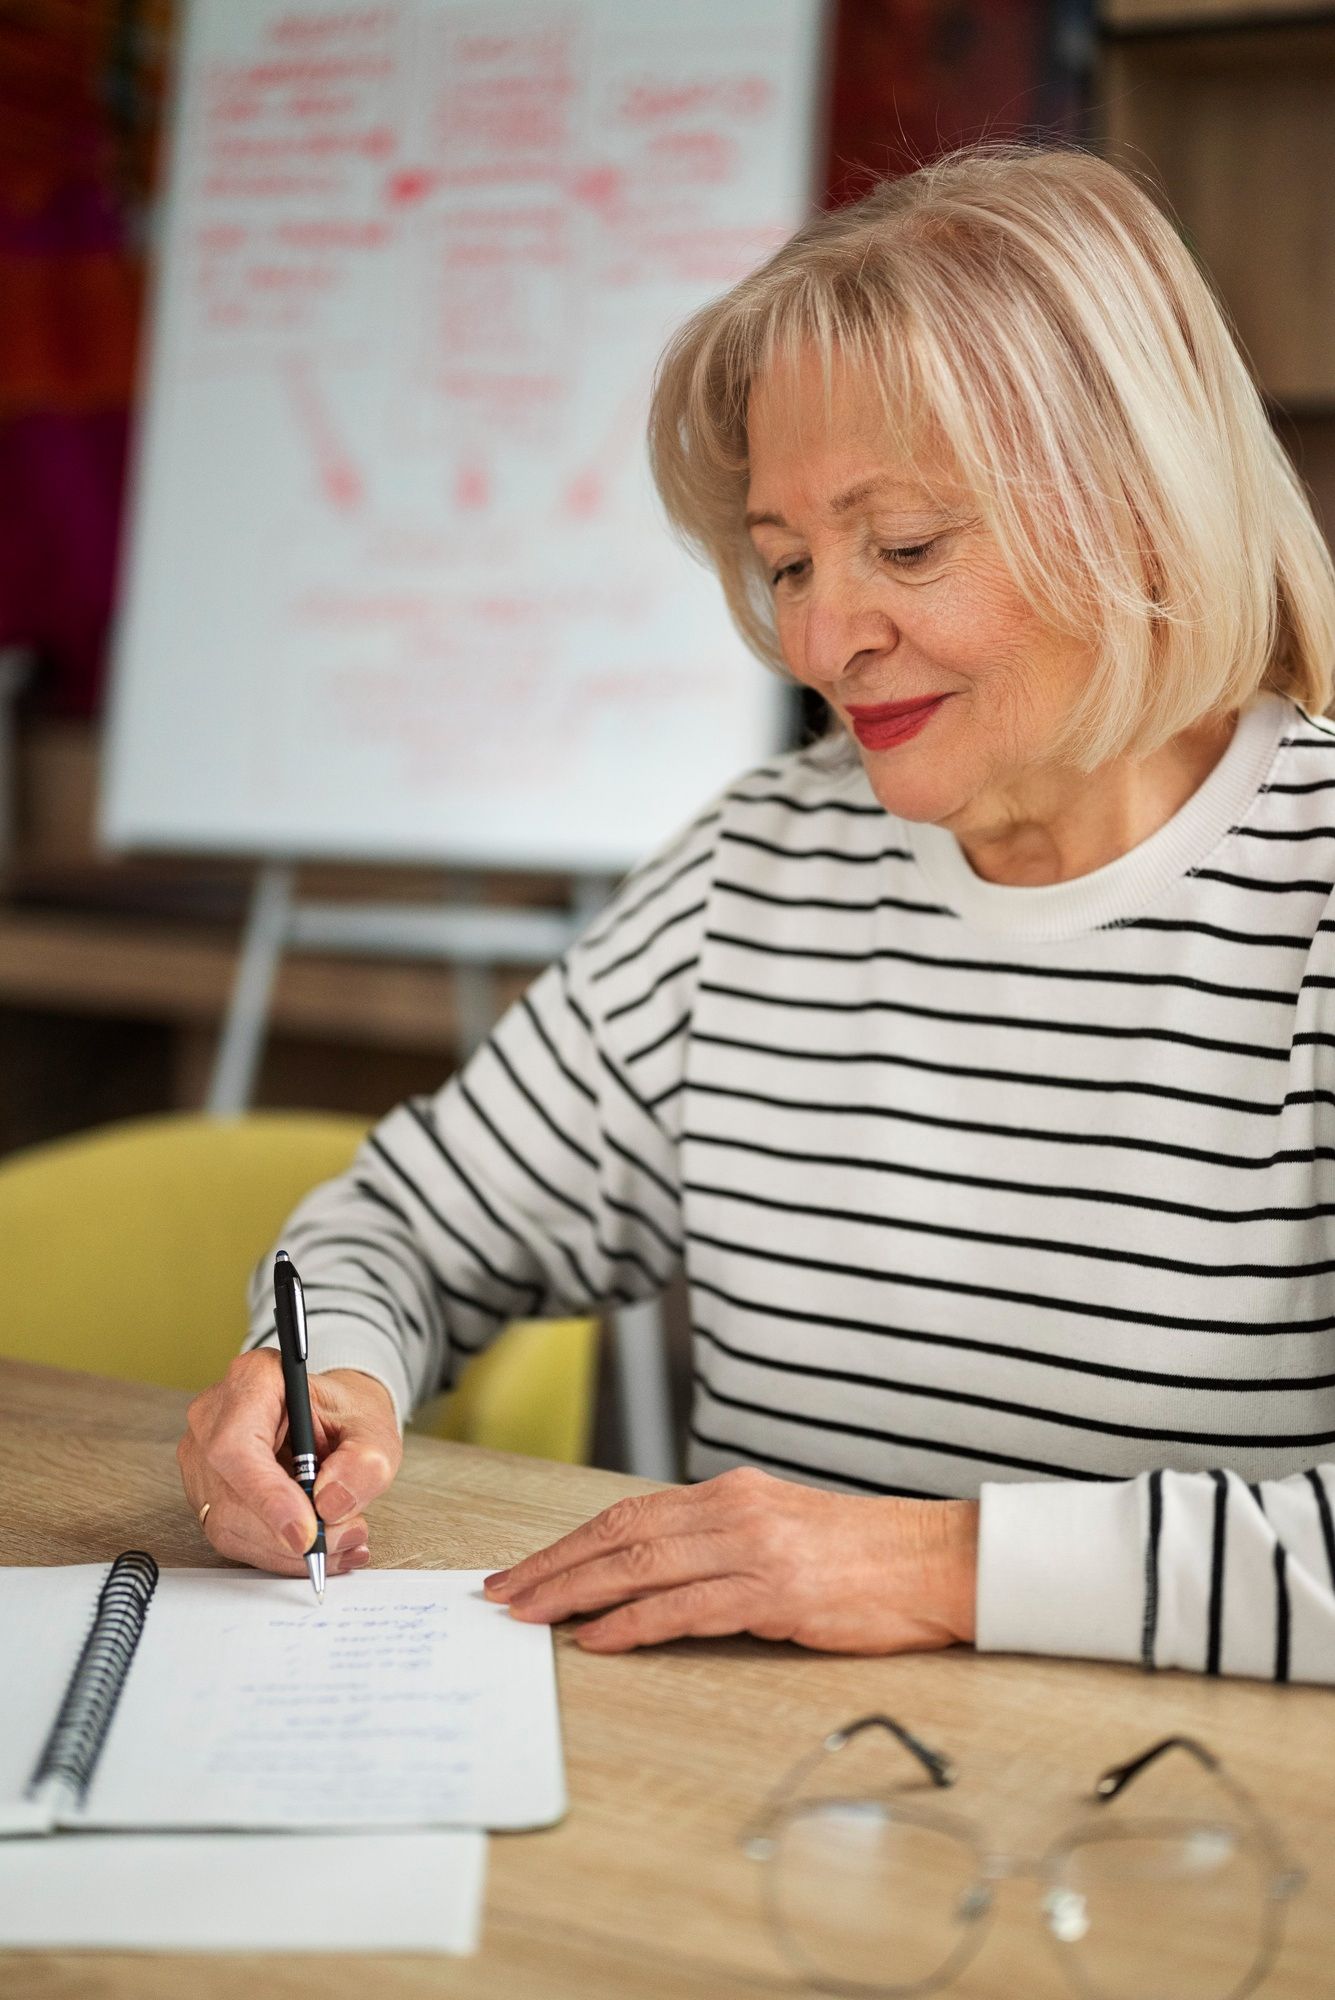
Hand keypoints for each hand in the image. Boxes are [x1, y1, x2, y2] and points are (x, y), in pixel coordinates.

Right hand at [177, 1350, 401, 1576]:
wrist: (334, 1419)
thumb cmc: (346, 1415)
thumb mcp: (374, 1429)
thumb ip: (364, 1461)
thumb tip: (330, 1503)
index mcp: (253, 1379)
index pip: (237, 1446)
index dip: (268, 1497)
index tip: (306, 1531)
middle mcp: (214, 1416)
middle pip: (231, 1494)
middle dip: (289, 1532)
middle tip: (344, 1537)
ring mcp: (203, 1457)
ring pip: (229, 1524)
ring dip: (288, 1549)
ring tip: (342, 1541)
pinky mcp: (206, 1493)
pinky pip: (233, 1536)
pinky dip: (280, 1552)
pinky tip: (320, 1547)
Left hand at [483, 1466, 978, 1653]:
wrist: (937, 1561)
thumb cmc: (862, 1555)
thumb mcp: (781, 1528)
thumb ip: (721, 1541)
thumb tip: (655, 1573)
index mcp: (731, 1493)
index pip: (627, 1513)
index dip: (568, 1542)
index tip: (525, 1568)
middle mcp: (734, 1511)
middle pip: (619, 1534)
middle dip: (552, 1566)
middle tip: (503, 1594)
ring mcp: (754, 1550)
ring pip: (641, 1566)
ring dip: (576, 1593)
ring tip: (531, 1616)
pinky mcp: (777, 1594)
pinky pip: (686, 1608)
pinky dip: (633, 1624)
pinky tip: (598, 1639)